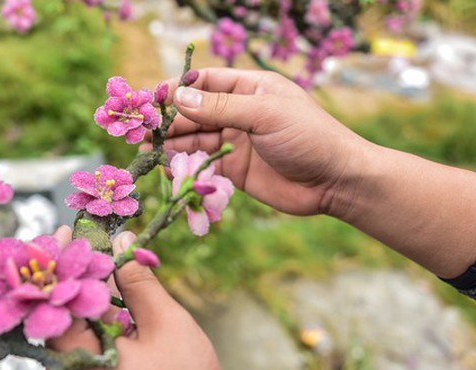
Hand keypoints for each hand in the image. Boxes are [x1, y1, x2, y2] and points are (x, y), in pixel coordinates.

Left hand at [46, 230, 225, 369]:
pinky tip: (125, 319)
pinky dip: (100, 330)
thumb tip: (120, 246)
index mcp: (74, 356)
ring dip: (94, 306)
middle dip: (81, 280)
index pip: (54, 295)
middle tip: (101, 251)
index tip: (69, 230)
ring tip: (118, 282)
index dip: (61, 260)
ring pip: (76, 333)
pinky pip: (84, 353)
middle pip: (63, 313)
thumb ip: (138, 284)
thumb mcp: (167, 328)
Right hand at [163, 67, 369, 216]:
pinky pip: (203, 164)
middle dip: (168, 120)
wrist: (334, 181)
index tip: (152, 98)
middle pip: (195, 112)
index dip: (178, 88)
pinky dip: (184, 166)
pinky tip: (166, 167)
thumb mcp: (264, 114)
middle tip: (141, 129)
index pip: (206, 82)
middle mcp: (240, 113)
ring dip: (171, 143)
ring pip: (195, 139)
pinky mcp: (234, 171)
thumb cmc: (309, 137)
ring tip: (145, 149)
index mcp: (250, 89)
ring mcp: (235, 142)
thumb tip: (178, 97)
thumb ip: (220, 107)